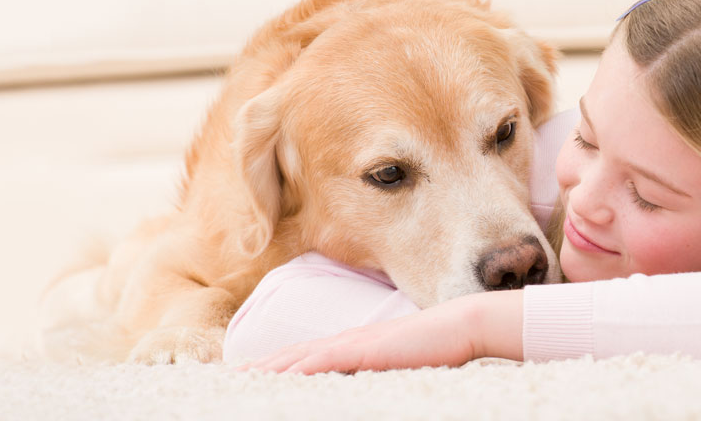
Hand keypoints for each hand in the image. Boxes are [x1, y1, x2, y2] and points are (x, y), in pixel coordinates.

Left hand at [240, 289, 522, 373]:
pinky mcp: (367, 349)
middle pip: (298, 353)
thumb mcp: (407, 361)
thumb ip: (386, 366)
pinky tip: (280, 375)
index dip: (283, 362)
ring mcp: (358, 343)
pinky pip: (326, 360)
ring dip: (272, 367)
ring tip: (245, 376)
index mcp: (360, 344)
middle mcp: (352, 341)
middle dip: (266, 364)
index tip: (258, 371)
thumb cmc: (444, 345)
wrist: (466, 323)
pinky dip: (299, 367)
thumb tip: (373, 377)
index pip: (312, 355)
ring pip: (303, 356)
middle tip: (234, 375)